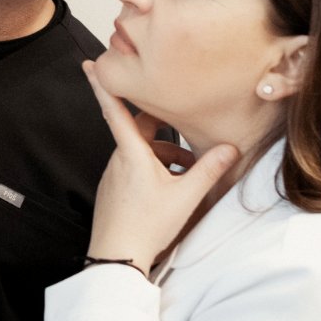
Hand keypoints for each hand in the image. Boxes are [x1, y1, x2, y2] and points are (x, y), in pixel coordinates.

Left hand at [82, 59, 240, 272]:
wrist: (117, 258)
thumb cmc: (147, 226)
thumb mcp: (186, 196)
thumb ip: (209, 169)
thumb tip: (229, 147)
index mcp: (131, 153)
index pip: (114, 109)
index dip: (103, 84)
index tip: (90, 63)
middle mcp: (118, 160)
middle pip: (141, 131)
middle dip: (164, 131)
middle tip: (185, 136)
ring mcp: (114, 176)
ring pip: (141, 152)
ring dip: (164, 155)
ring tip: (189, 171)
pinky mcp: (115, 191)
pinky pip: (135, 169)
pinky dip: (155, 170)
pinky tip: (173, 188)